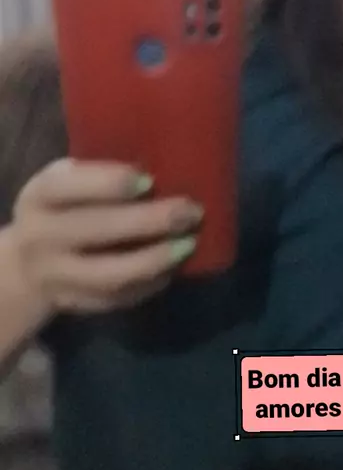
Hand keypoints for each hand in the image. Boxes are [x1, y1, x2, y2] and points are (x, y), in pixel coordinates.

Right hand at [12, 159, 202, 313]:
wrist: (23, 266)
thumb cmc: (63, 208)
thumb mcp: (66, 183)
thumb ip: (98, 176)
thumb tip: (165, 166)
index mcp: (40, 195)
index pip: (69, 187)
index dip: (110, 183)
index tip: (150, 180)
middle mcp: (40, 236)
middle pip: (96, 229)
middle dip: (150, 220)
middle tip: (192, 212)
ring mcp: (54, 276)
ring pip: (108, 274)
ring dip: (154, 260)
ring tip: (189, 244)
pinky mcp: (72, 303)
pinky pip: (116, 299)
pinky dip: (149, 285)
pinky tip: (173, 269)